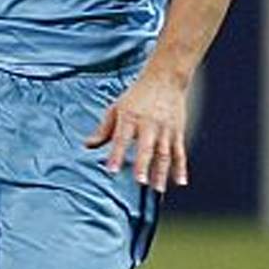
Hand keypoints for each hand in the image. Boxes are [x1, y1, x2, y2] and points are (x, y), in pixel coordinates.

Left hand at [85, 71, 190, 191]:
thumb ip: (104, 129)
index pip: (121, 139)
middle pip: (146, 147)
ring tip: (158, 189)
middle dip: (143, 165)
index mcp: (130, 117)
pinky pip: (180, 152)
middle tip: (140, 182)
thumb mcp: (116, 108)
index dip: (116, 155)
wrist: (165, 79)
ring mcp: (165, 129)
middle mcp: (148, 124)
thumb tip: (87, 146)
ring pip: (164, 153)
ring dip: (162, 172)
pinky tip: (180, 182)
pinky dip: (181, 167)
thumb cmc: (137, 95)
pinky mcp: (178, 131)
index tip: (112, 170)